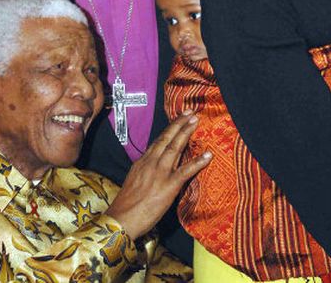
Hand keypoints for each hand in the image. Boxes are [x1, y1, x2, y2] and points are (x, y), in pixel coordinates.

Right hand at [107, 112, 211, 239]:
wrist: (122, 218)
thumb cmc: (127, 204)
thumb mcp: (134, 180)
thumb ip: (145, 170)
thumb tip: (154, 166)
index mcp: (143, 162)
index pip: (158, 141)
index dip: (169, 129)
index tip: (178, 119)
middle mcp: (151, 163)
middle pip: (167, 139)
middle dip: (179, 124)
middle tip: (190, 112)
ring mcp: (160, 173)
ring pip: (175, 148)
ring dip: (186, 133)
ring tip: (195, 121)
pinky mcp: (168, 185)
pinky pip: (186, 171)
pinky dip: (198, 162)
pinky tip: (208, 155)